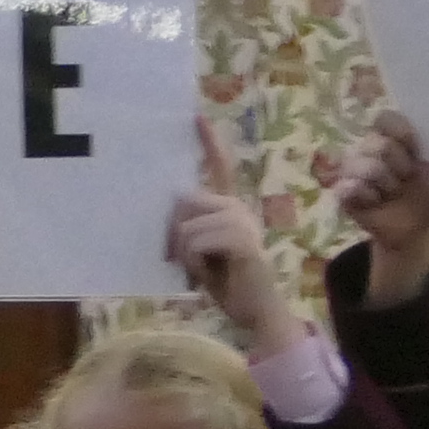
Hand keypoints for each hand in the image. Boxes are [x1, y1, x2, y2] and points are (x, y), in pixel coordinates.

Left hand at [166, 114, 292, 350]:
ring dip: (185, 254)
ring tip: (204, 270)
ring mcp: (241, 220)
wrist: (257, 310)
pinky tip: (210, 274)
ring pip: (186, 225)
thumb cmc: (228, 283)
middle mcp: (237, 207)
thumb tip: (171, 219)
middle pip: (185, 201)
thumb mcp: (201, 252)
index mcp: (229, 207)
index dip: (209, 142)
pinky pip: (195, 240)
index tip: (196, 117)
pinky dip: (193, 261)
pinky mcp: (241, 238)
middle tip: (184, 260)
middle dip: (175, 233)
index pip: (221, 167)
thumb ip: (189, 230)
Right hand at [334, 113, 428, 308]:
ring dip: (386, 184)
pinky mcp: (341, 191)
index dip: (399, 131)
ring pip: (364, 166)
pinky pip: (348, 187)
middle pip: (377, 144)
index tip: (413, 148)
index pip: (386, 119)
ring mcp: (352, 169)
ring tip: (391, 194)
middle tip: (406, 179)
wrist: (413, 232)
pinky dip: (367, 196)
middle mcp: (369, 148)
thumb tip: (426, 135)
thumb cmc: (425, 198)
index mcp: (393, 138)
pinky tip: (375, 202)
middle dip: (399, 166)